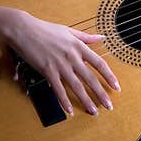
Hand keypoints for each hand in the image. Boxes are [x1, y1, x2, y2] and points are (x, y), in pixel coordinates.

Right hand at [3, 10, 119, 115]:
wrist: (24, 29)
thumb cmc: (45, 29)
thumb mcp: (68, 30)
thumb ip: (86, 37)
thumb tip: (102, 37)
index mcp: (79, 46)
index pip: (99, 64)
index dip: (109, 76)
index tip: (116, 87)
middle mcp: (72, 57)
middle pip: (90, 78)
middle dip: (101, 94)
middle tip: (109, 106)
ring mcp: (60, 65)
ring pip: (76, 86)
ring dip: (86, 100)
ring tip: (94, 111)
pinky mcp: (47, 71)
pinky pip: (58, 89)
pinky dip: (64, 101)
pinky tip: (70, 111)